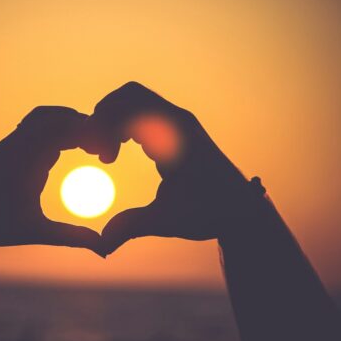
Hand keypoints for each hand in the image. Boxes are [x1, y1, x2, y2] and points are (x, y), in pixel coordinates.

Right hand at [0, 106, 102, 255]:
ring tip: (94, 146)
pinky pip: (39, 121)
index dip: (95, 140)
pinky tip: (75, 140)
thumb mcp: (42, 231)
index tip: (109, 158)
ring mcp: (22, 142)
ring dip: (79, 123)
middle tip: (107, 151)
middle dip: (93, 129)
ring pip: (57, 116)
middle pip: (70, 122)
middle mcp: (34, 147)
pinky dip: (59, 121)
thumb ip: (71, 235)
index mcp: (43, 161)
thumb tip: (103, 249)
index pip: (75, 137)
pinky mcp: (11, 142)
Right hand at [84, 82, 250, 254]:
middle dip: (105, 117)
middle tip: (98, 152)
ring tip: (107, 155)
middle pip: (129, 95)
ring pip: (134, 99)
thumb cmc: (209, 213)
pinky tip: (118, 153)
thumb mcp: (167, 221)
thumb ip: (131, 226)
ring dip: (114, 120)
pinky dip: (124, 124)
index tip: (104, 161)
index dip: (106, 129)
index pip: (129, 108)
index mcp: (175, 136)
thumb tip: (100, 246)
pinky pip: (143, 111)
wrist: (241, 209)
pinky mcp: (175, 129)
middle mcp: (177, 121)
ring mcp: (177, 122)